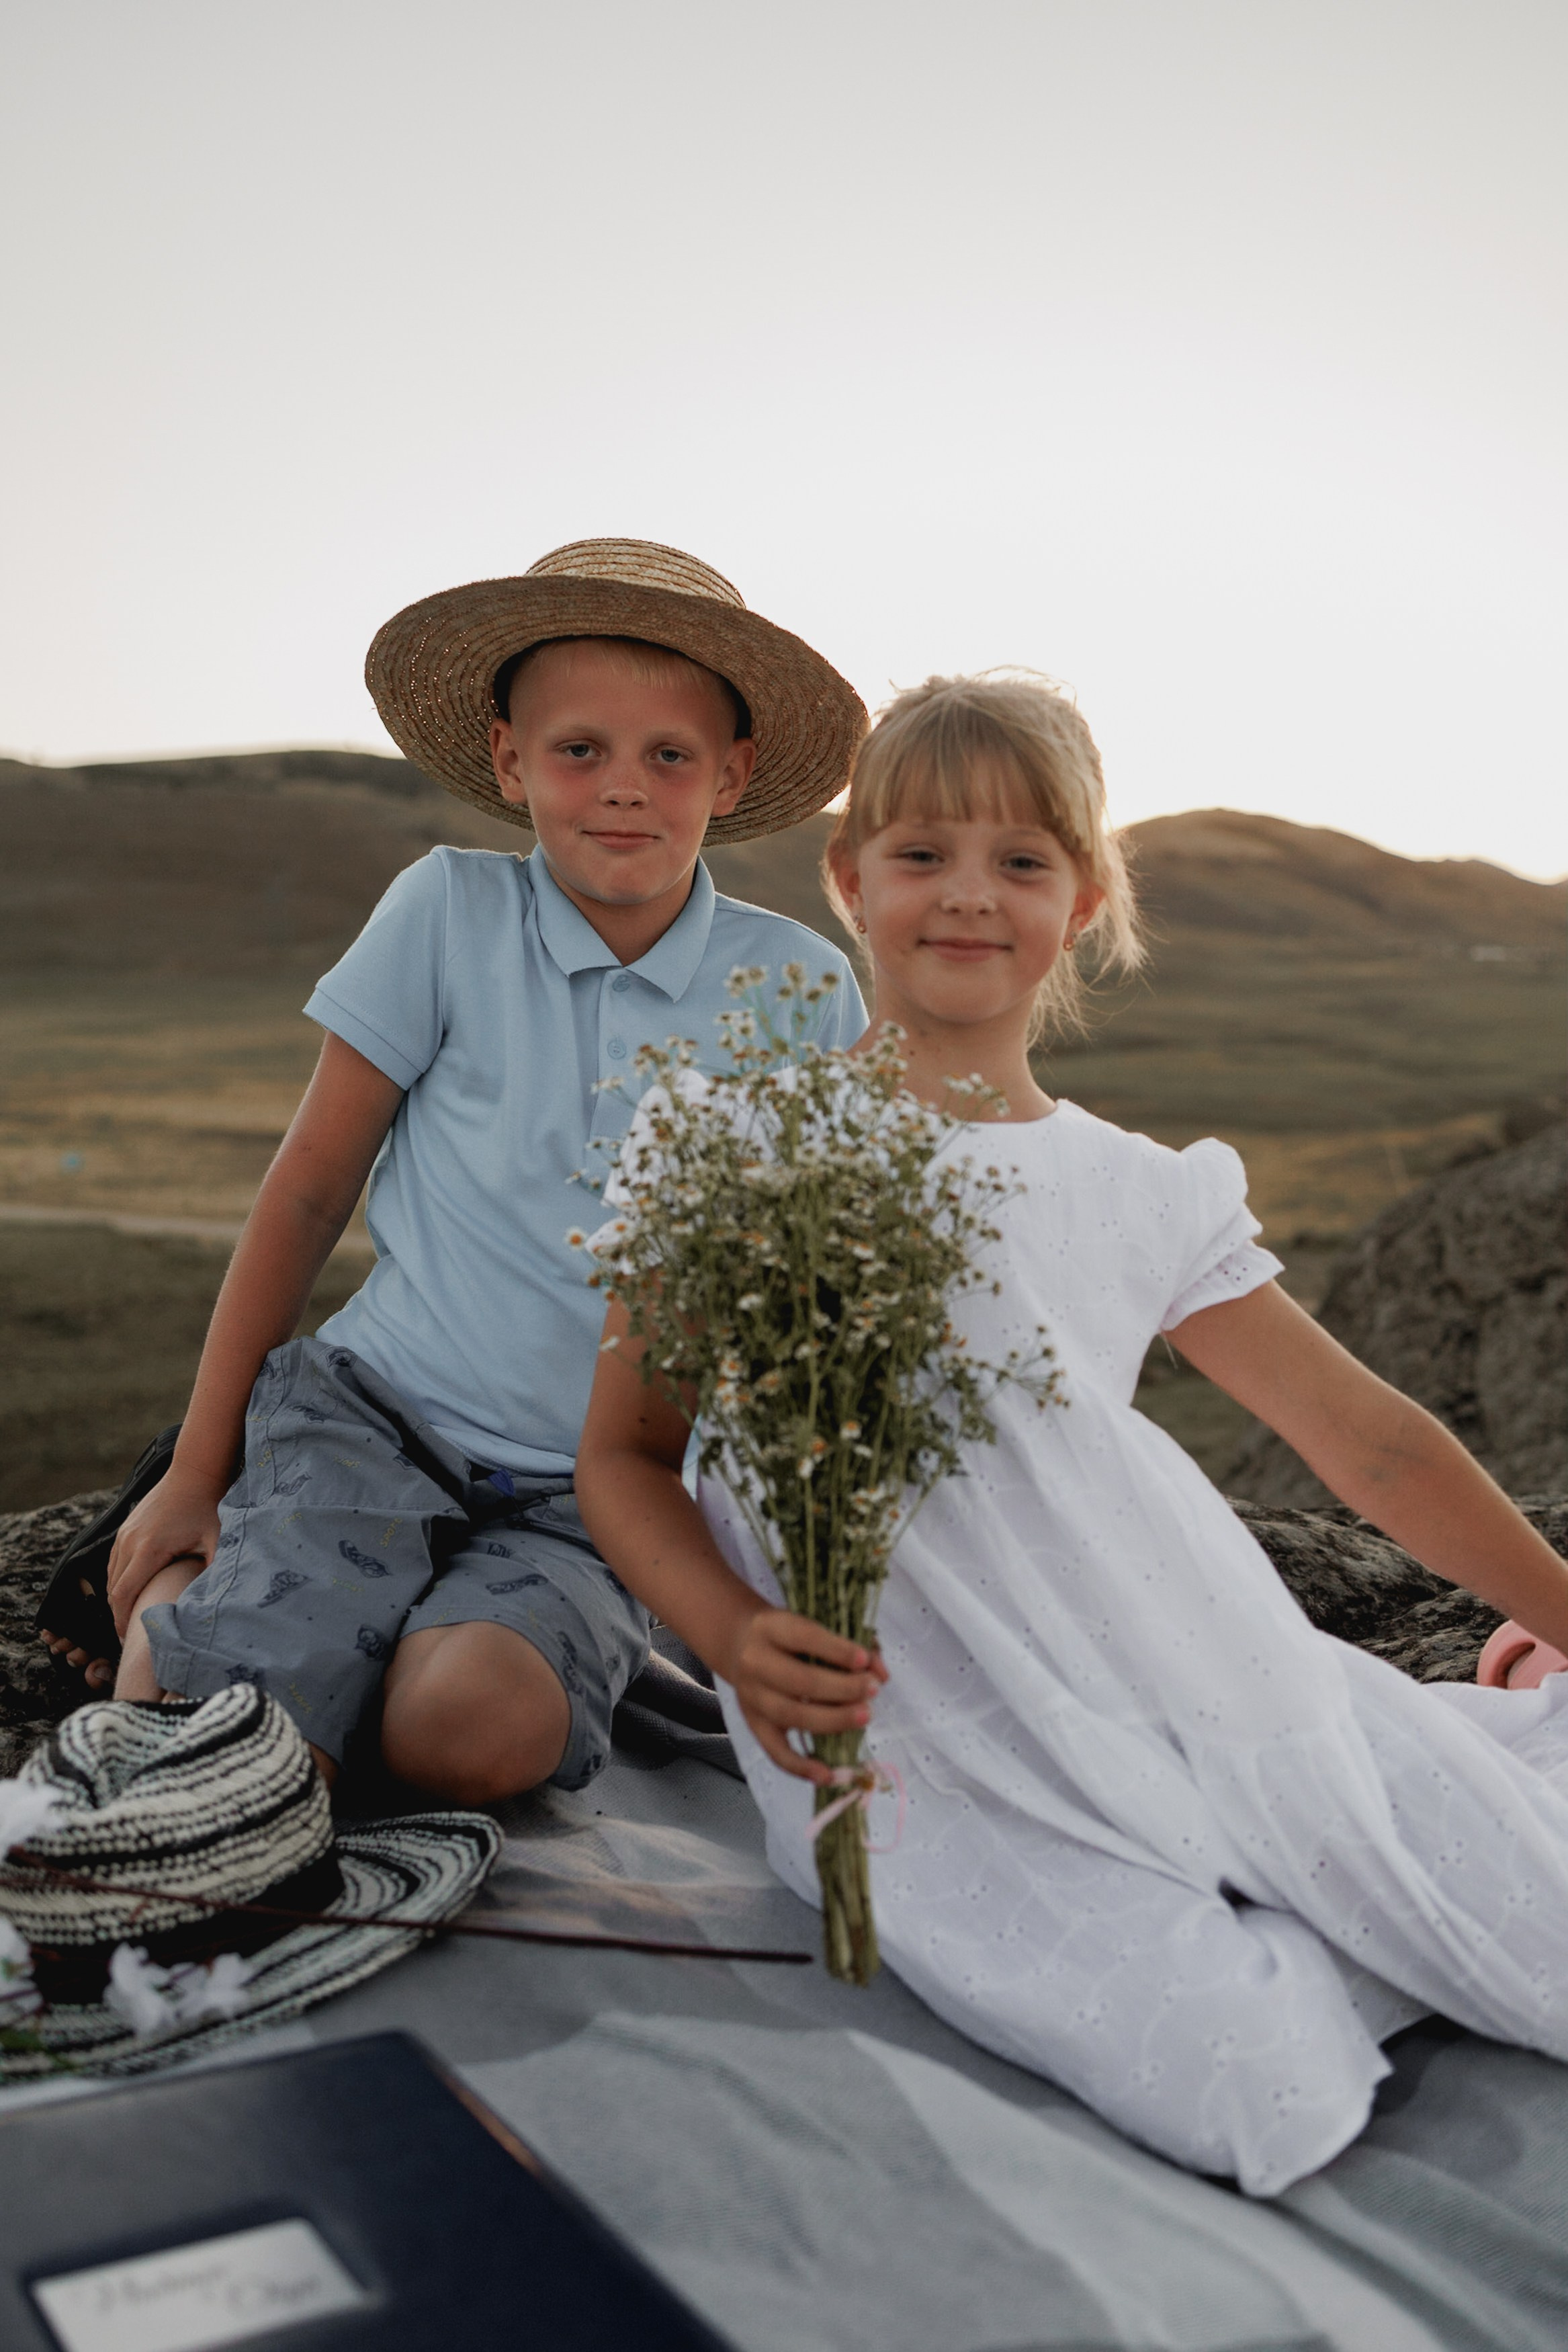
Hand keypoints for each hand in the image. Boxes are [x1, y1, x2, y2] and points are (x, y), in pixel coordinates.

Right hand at [105, 1474, 221, 1637]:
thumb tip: (218, 1602)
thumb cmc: (209, 1506)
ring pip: (110, 1576)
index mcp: (149, 1549)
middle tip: (130, 1638)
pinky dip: (118, 1581)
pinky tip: (132, 1593)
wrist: (195, 1471)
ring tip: (131, 1620)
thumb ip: (216, 1569)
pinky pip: (114, 1561)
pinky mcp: (126, 1528)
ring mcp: (124, 1534)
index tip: (129, 1641)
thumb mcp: (218, 1539)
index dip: (122, 1622)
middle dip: (118, 1616)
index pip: (124, 1595)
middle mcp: (129, 1542)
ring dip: (117, 1599)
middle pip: (113, 1590)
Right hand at [722, 1608, 888, 1783]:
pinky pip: (776, 1752)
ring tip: (865, 1716)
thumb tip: (881, 1673)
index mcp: (771, 1628)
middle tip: (873, 1690)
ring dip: (834, 1720)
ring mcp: (752, 1697)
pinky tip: (829, 1774)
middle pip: (800, 1681)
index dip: (836, 1650)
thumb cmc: (790, 1636)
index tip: (864, 1660)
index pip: (804, 1637)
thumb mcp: (813, 1625)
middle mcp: (755, 1662)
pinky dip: (801, 1767)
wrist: (740, 1645)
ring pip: (792, 1715)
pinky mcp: (754, 1725)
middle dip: (842, 1688)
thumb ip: (851, 1644)